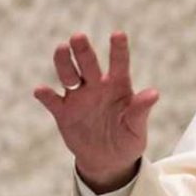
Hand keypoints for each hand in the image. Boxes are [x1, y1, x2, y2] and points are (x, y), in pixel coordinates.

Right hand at [33, 31, 158, 193]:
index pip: (119, 64)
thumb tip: (154, 94)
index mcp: (118, 86)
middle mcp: (97, 86)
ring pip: (68, 75)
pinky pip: (53, 101)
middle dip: (83, 50)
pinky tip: (41, 90)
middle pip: (88, 64)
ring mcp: (79, 98)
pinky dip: (46, 95)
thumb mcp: (137, 128)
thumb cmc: (127, 138)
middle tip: (78, 36)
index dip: (118, 49)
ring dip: (63, 62)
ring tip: (61, 49)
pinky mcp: (64, 113)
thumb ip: (140, 110)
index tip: (118, 34)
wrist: (108, 161)